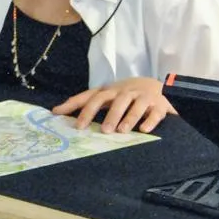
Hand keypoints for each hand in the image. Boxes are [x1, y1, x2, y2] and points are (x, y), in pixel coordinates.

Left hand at [53, 76, 172, 133]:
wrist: (161, 87)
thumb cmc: (128, 94)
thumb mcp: (108, 96)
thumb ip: (87, 102)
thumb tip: (57, 110)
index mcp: (112, 91)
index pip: (93, 96)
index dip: (80, 107)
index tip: (66, 118)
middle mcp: (126, 92)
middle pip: (116, 100)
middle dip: (109, 114)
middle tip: (102, 130)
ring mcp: (144, 97)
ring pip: (135, 106)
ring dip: (128, 118)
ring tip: (121, 131)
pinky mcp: (160, 105)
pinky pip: (155, 113)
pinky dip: (150, 121)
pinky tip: (144, 130)